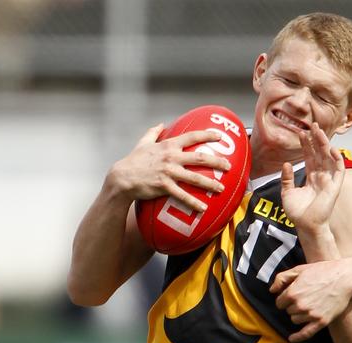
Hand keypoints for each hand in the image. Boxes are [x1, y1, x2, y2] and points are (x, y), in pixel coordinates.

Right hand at [109, 124, 231, 212]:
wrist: (123, 177)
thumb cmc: (133, 160)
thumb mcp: (143, 143)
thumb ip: (153, 132)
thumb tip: (161, 124)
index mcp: (169, 145)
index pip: (192, 137)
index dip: (207, 135)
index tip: (219, 137)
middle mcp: (172, 157)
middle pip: (200, 158)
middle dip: (217, 162)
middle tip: (229, 166)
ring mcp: (169, 172)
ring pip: (195, 178)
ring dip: (210, 183)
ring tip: (221, 188)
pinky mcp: (164, 186)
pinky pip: (182, 195)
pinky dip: (193, 202)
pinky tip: (203, 208)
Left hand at [271, 260, 351, 341]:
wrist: (345, 277)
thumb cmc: (323, 271)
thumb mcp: (300, 269)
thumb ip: (282, 278)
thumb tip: (271, 290)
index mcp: (293, 293)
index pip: (279, 303)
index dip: (285, 299)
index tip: (293, 295)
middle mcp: (300, 305)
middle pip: (288, 311)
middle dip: (293, 305)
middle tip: (306, 296)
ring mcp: (311, 315)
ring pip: (295, 320)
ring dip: (299, 315)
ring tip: (311, 303)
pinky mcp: (321, 321)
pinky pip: (306, 333)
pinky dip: (298, 337)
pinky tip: (292, 339)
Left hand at [280, 123, 344, 232]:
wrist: (306, 226)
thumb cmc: (298, 214)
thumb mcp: (287, 193)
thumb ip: (287, 179)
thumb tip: (286, 164)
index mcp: (310, 178)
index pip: (309, 157)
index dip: (306, 145)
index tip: (301, 133)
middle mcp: (321, 177)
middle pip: (319, 153)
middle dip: (316, 139)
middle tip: (311, 125)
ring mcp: (329, 180)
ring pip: (328, 157)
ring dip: (324, 144)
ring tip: (318, 131)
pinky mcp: (335, 186)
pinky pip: (339, 169)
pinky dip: (337, 158)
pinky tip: (331, 148)